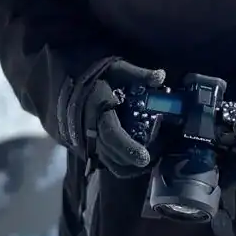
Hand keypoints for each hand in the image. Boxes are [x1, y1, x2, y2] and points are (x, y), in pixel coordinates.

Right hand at [61, 60, 166, 177]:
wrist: (73, 81)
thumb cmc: (99, 76)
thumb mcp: (118, 70)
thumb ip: (139, 74)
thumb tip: (161, 76)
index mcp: (98, 109)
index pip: (111, 133)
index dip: (128, 147)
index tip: (145, 157)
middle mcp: (90, 127)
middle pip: (110, 152)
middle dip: (132, 160)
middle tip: (153, 159)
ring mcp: (87, 138)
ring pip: (107, 160)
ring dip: (127, 166)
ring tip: (147, 162)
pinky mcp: (87, 143)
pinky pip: (103, 161)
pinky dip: (119, 165)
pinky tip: (134, 162)